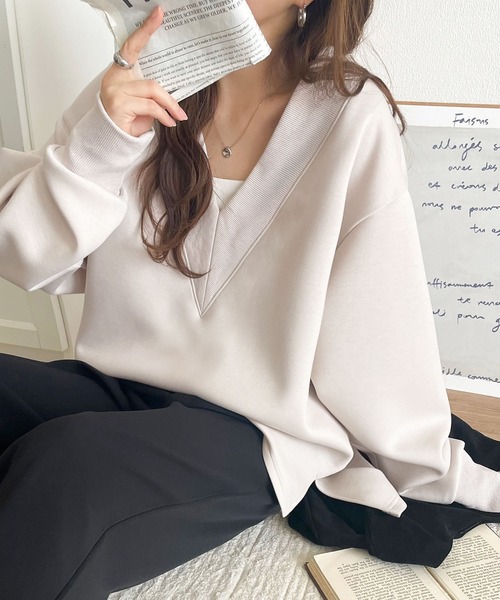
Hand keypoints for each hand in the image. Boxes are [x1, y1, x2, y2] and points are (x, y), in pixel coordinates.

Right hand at [100, 6, 187, 136]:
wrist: (108, 142)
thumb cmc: (125, 122)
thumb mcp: (141, 105)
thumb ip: (151, 94)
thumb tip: (172, 91)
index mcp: (119, 73)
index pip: (133, 46)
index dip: (146, 29)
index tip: (159, 13)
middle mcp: (114, 78)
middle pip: (151, 80)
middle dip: (169, 96)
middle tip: (181, 109)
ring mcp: (115, 89)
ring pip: (152, 91)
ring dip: (169, 107)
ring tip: (177, 118)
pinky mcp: (119, 103)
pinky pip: (150, 106)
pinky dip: (163, 116)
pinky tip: (168, 123)